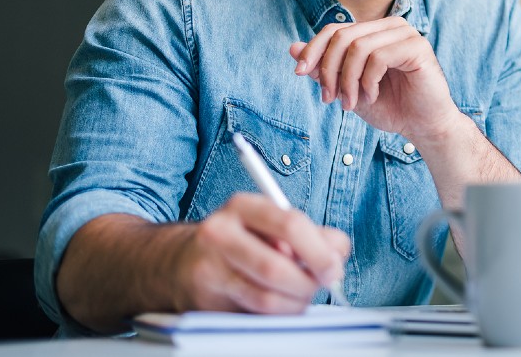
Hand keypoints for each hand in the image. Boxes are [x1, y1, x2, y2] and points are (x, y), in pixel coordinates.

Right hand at [171, 193, 349, 313]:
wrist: (183, 262)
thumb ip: (314, 235)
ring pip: (267, 296)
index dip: (319, 252)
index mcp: (244, 206)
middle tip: (321, 286)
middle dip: (309, 283)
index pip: (291, 225)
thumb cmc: (243, 242)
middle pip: (278, 266)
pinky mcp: (205, 298)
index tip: (334, 268)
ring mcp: (208, 266)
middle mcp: (220, 231)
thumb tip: (337, 254)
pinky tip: (281, 305)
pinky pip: (254, 313)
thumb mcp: (275, 227)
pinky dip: (277, 314)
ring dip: (295, 303)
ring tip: (300, 296)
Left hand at [290, 17, 462, 142]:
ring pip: (358, 46)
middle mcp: (390, 26)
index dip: (313, 49)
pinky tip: (372, 96)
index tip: (300, 73)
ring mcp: (406, 33)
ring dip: (348, 80)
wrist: (423, 127)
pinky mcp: (417, 46)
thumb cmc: (391, 107)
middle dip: (329, 70)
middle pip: (343, 36)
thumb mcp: (349, 89)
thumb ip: (325, 68)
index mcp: (375, 32)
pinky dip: (368, 81)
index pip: (335, 30)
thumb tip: (293, 48)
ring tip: (351, 103)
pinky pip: (378, 57)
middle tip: (329, 99)